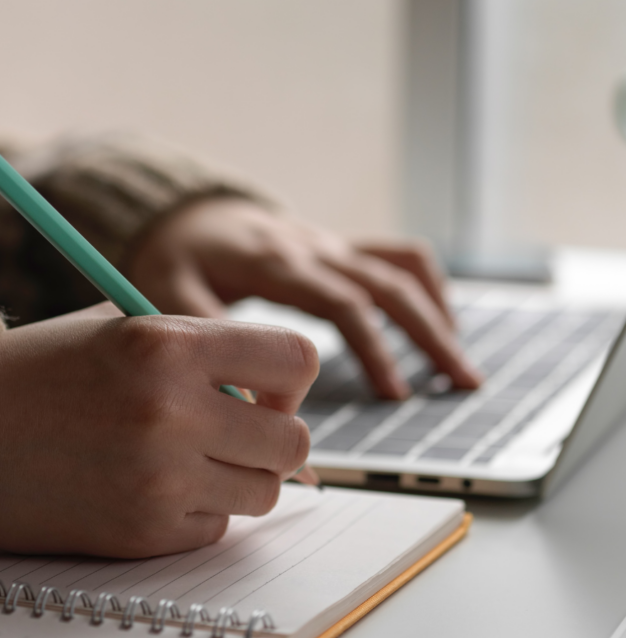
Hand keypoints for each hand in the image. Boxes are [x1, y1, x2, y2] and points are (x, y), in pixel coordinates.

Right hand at [0, 302, 318, 557]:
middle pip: (294, 440)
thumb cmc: (46, 373)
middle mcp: (172, 412)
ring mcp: (160, 480)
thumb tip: (279, 396)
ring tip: (192, 457)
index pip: (298, 359)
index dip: (291, 377)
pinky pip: (217, 527)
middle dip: (274, 436)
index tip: (266, 388)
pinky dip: (200, 509)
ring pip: (265, 491)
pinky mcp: (144, 533)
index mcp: (169, 344)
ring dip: (240, 476)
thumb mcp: (125, 328)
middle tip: (236, 430)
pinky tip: (155, 487)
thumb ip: (208, 349)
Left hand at [129, 199, 482, 398]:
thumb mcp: (173, 298)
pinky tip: (439, 321)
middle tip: (463, 386)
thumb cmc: (177, 259)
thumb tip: (254, 422)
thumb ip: (211, 355)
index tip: (396, 396)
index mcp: (278, 263)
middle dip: (430, 336)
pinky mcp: (336, 249)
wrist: (186, 215)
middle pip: (390, 285)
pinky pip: (395, 255)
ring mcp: (330, 245)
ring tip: (461, 366)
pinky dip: (425, 285)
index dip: (375, 349)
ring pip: (402, 270)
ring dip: (438, 315)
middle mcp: (314, 248)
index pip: (344, 304)